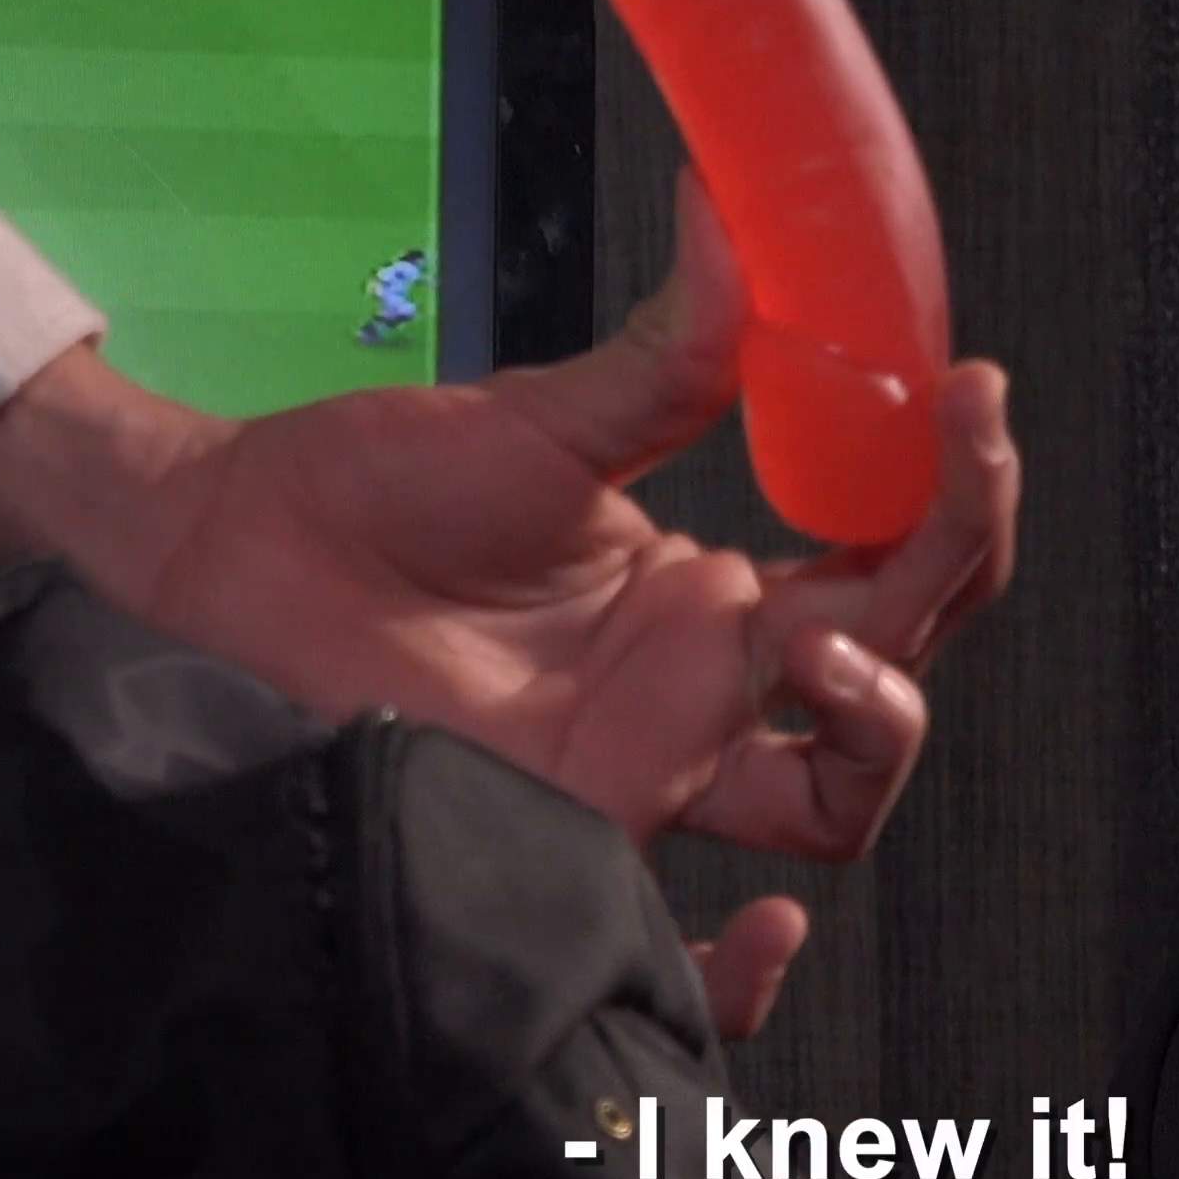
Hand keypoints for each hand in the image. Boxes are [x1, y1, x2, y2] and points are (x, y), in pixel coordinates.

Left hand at [0, 179, 1018, 1039]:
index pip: (891, 560)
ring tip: (831, 644)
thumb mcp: (537, 419)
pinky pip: (678, 941)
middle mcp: (700, 692)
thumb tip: (734, 208)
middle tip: (939, 489)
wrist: (206, 559)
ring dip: (877, 724)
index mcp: (709, 594)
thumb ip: (667, 354)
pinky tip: (771, 927)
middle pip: (894, 677)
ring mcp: (639, 770)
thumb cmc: (352, 491)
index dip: (955, 491)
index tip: (971, 398)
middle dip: (947, 576)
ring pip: (833, 802)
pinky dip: (743, 970)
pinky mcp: (559, 841)